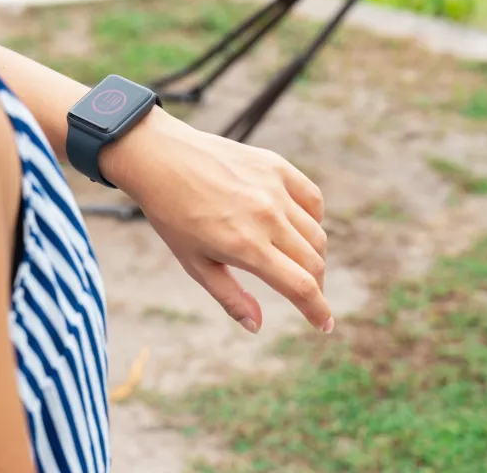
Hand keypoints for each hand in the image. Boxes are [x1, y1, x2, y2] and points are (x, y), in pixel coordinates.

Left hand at [102, 109, 332, 333]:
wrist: (161, 159)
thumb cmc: (172, 216)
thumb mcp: (194, 264)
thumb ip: (229, 297)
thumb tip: (256, 326)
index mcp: (246, 247)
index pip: (301, 286)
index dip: (318, 311)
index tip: (325, 325)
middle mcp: (266, 217)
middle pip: (314, 262)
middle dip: (316, 287)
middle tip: (306, 295)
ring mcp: (274, 189)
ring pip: (316, 233)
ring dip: (314, 256)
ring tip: (297, 263)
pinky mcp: (276, 166)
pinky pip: (312, 198)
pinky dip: (314, 219)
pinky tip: (298, 228)